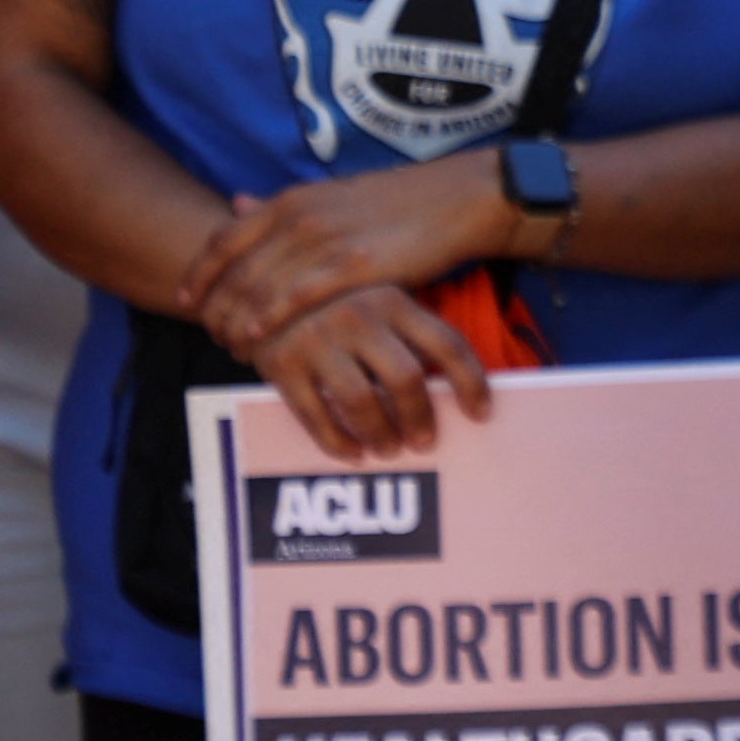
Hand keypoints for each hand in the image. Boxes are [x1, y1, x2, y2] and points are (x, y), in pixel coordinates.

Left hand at [180, 159, 511, 357]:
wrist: (456, 199)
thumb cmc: (395, 203)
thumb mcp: (329, 196)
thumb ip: (280, 207)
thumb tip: (236, 202)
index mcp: (291, 200)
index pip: (224, 239)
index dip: (199, 272)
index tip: (185, 300)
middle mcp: (300, 216)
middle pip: (234, 269)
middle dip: (214, 307)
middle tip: (209, 336)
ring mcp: (326, 240)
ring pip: (260, 287)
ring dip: (237, 321)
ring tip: (230, 348)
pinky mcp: (355, 264)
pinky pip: (298, 296)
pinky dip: (270, 318)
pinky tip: (257, 338)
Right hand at [255, 285, 494, 460]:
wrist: (258, 288)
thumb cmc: (337, 306)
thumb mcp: (379, 303)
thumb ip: (412, 335)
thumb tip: (458, 390)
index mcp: (392, 298)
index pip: (447, 344)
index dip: (471, 383)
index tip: (481, 414)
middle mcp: (357, 315)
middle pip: (406, 379)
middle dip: (421, 417)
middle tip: (426, 441)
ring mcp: (317, 338)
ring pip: (362, 402)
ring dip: (381, 434)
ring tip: (390, 449)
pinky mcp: (281, 364)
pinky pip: (316, 416)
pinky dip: (338, 442)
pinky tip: (353, 452)